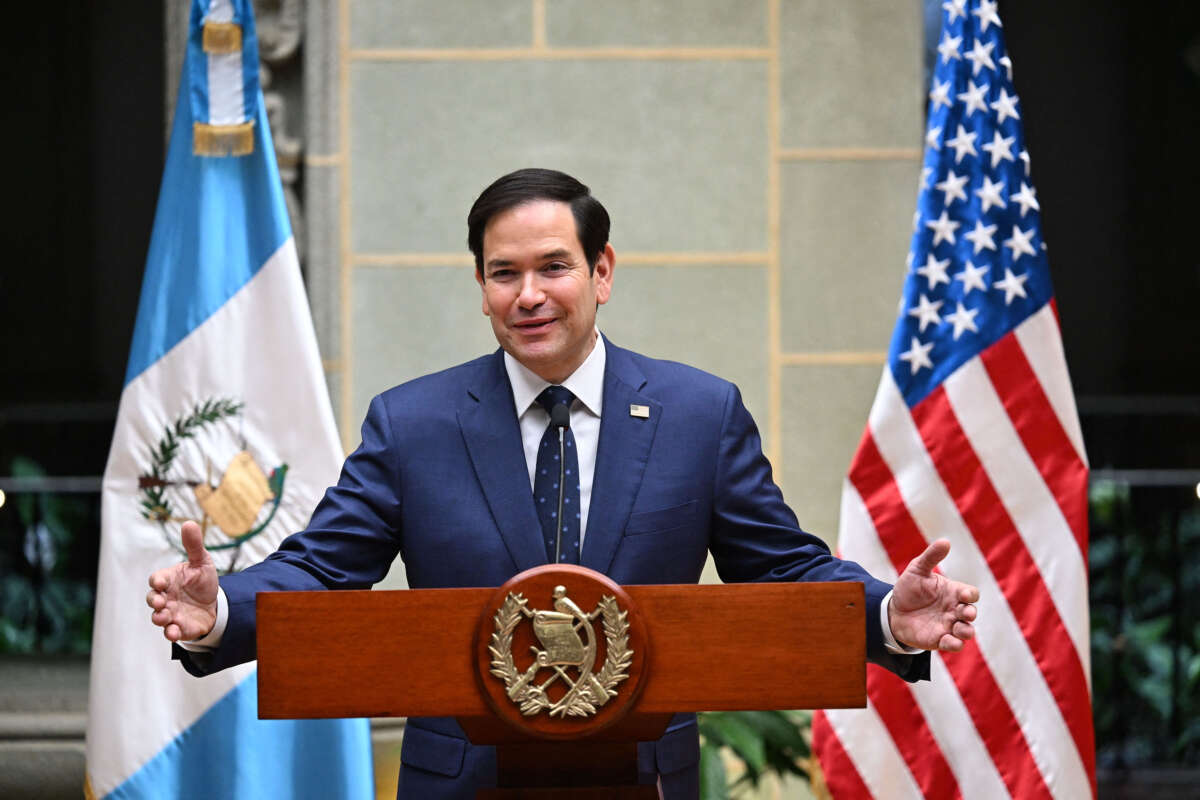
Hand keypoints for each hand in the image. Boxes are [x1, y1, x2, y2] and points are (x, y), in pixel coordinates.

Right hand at [146, 521, 217, 641]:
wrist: (215, 603)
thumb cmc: (202, 580)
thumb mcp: (202, 561)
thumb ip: (194, 545)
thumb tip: (189, 523)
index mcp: (169, 580)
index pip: (156, 579)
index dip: (157, 581)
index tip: (161, 583)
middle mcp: (166, 597)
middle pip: (153, 599)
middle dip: (154, 601)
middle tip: (160, 602)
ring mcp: (171, 613)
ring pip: (159, 617)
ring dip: (159, 618)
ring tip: (164, 618)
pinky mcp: (179, 627)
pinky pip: (171, 632)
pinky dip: (171, 633)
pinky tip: (174, 632)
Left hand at [888, 539, 978, 651]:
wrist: (892, 610)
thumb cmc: (909, 589)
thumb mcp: (917, 570)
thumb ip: (931, 557)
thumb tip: (946, 541)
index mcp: (953, 592)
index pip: (970, 594)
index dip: (970, 594)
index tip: (963, 594)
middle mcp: (954, 610)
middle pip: (971, 612)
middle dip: (970, 613)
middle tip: (965, 612)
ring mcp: (949, 626)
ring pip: (966, 631)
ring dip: (966, 631)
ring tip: (961, 629)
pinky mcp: (940, 640)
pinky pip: (953, 645)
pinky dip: (954, 644)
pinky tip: (950, 641)